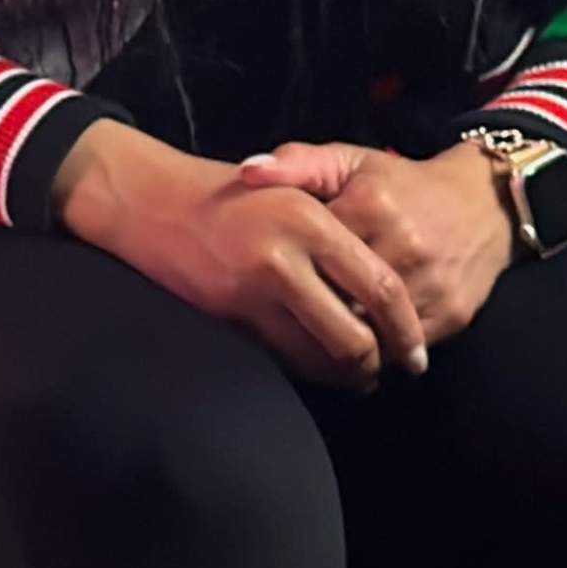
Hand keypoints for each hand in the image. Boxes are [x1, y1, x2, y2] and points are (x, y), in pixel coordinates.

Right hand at [51, 119, 426, 385]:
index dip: (406, 330)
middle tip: (383, 373)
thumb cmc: (231, 195)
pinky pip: (279, 358)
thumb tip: (389, 295)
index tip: (416, 355)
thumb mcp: (292, 189)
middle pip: (354, 338)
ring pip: (316, 359)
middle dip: (375, 367)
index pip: (382, 288)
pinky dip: (301, 369)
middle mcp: (284, 256)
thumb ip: (341, 235)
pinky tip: (310, 365)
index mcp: (311, 220)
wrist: (149, 200)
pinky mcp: (224, 314)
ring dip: (339, 377)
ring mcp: (250, 289)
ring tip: (352, 378)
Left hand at [234, 141, 514, 347]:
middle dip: (308, 315)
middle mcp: (405, 246)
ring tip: (313, 343)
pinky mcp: (453, 313)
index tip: (264, 280)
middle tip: (283, 322)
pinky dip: (376, 353)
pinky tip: (354, 350)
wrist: (482, 205)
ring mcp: (432, 283)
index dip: (284, 272)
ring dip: (341, 343)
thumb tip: (248, 172)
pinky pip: (403, 349)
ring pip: (372, 332)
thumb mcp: (350, 161)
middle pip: (339, 299)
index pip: (312, 254)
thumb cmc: (400, 185)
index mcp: (371, 206)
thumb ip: (297, 163)